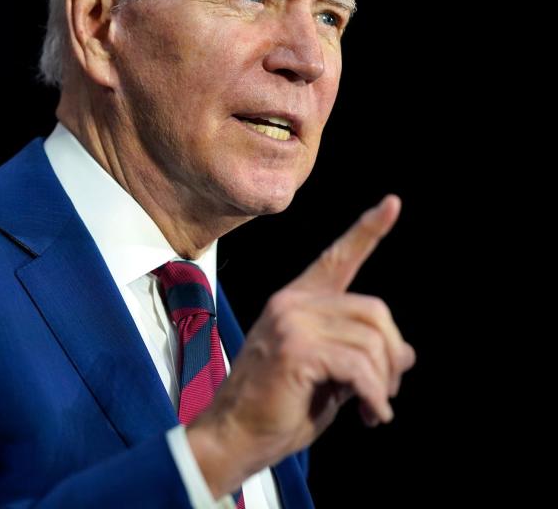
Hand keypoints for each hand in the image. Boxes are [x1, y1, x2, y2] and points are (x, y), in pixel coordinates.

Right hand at [187, 195, 416, 497]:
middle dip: (391, 356)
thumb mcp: (328, 378)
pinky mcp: (295, 348)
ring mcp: (291, 322)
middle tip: (384, 393)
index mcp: (295, 302)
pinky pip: (359, 367)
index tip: (392, 203)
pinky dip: (375, 396)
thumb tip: (405, 354)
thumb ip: (359, 356)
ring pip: (371, 341)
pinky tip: (371, 416)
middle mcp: (291, 303)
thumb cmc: (276, 411)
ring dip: (383, 383)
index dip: (368, 231)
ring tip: (374, 410)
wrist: (233, 437)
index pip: (337, 259)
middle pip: (374, 311)